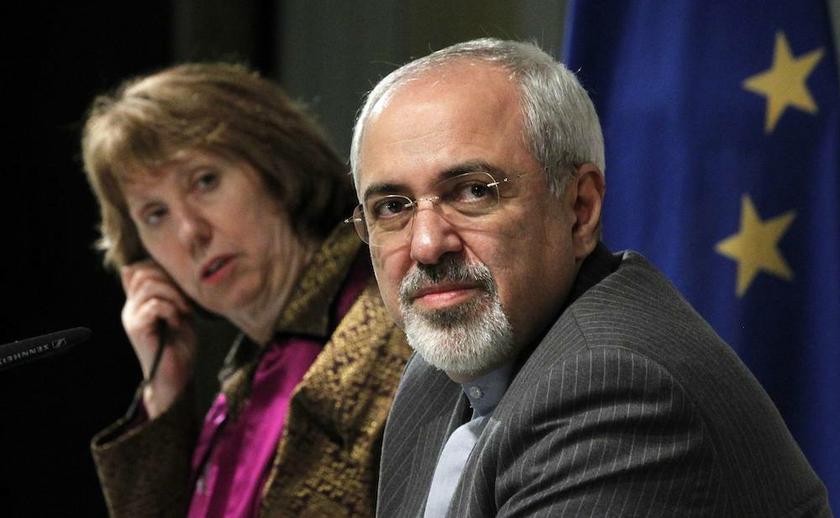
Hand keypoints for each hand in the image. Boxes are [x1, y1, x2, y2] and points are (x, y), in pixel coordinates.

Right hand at [120, 260, 196, 418]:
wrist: (175, 376)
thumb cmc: (180, 346)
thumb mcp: (179, 312)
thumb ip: (172, 293)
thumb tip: (171, 273)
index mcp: (138, 301)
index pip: (139, 268)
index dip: (162, 270)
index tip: (181, 289)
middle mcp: (130, 307)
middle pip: (144, 272)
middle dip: (171, 281)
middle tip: (185, 303)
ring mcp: (131, 317)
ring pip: (150, 286)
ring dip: (174, 296)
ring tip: (183, 313)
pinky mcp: (136, 328)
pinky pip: (154, 305)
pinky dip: (171, 310)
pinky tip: (176, 323)